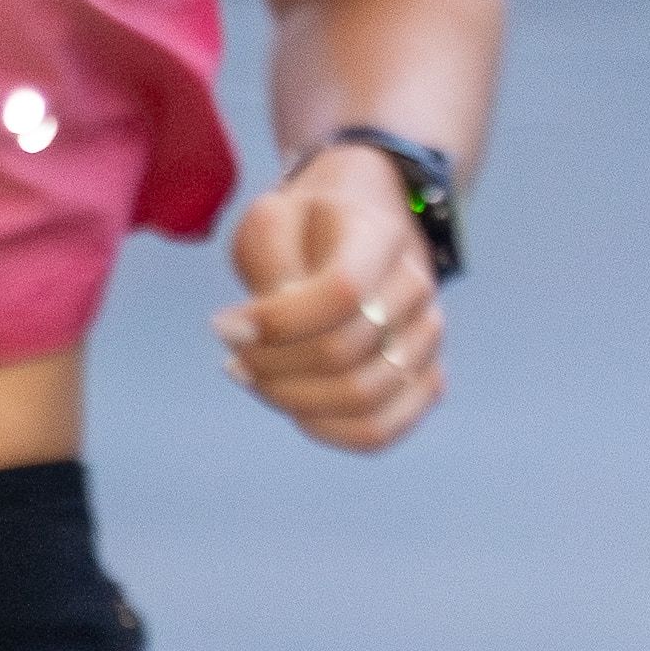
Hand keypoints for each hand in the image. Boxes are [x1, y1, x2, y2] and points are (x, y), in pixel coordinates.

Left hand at [217, 141, 447, 452]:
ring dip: (290, 399)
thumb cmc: (302, 230)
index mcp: (379, 237)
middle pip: (343, 353)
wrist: (355, 232)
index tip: (223, 325)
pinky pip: (378, 431)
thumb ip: (268, 263)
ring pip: (361, 400)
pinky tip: (292, 406)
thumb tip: (262, 332)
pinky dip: (325, 429)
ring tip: (255, 376)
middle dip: (270, 364)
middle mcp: (414, 288)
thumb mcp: (271, 219)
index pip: (342, 293)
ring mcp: (426, 337)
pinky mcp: (424, 379)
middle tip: (233, 352)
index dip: (278, 323)